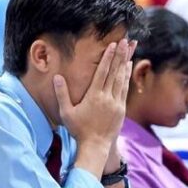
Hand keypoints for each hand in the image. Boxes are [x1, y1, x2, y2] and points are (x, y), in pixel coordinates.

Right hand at [54, 39, 136, 177]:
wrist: (96, 146)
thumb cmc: (79, 130)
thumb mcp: (66, 112)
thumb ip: (62, 94)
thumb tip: (57, 77)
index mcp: (94, 96)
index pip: (102, 72)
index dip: (108, 57)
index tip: (113, 45)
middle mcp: (107, 97)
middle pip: (115, 72)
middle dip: (120, 55)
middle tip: (125, 41)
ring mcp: (116, 103)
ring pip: (122, 79)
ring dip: (125, 63)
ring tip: (129, 49)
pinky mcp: (122, 109)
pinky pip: (125, 89)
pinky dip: (126, 77)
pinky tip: (128, 68)